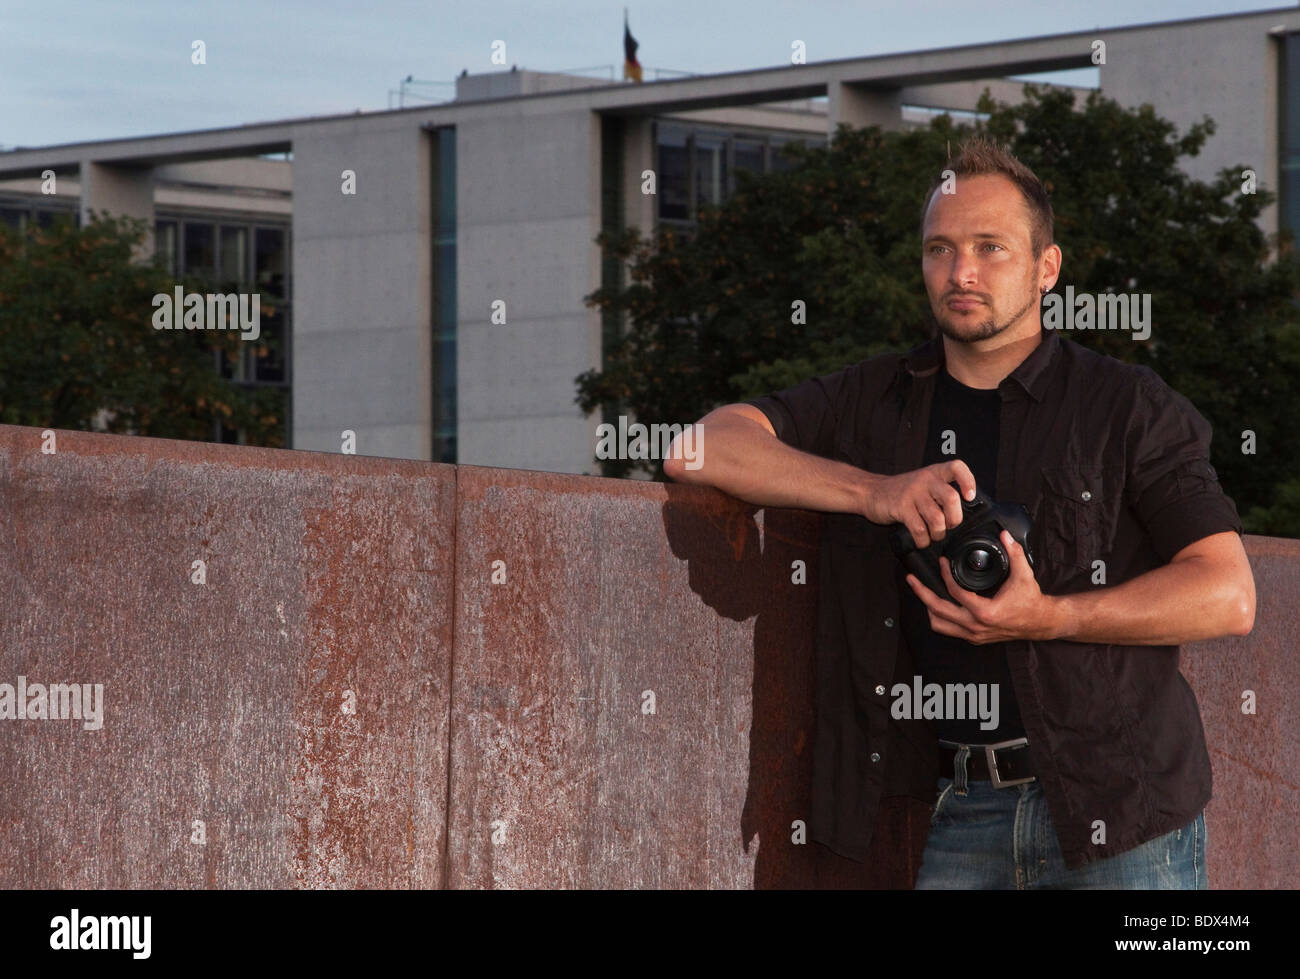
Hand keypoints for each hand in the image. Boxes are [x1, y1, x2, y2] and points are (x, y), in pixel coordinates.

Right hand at [861, 460, 977, 549]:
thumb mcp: (924, 484)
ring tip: (934, 535)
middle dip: (954, 519)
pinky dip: (923, 540)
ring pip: (936, 518)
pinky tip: (921, 540)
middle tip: (950, 525)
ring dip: (938, 533)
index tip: (969, 497)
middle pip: (951, 498)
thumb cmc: (902, 492)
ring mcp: (912, 493)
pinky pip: (919, 528)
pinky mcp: (901, 507)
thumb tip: (963, 512)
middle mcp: (925, 480)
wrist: (871, 492)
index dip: (967, 481)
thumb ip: (941, 492)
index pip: (957, 468)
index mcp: (934, 473)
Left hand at [904, 530, 1062, 642]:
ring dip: (928, 608)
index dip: (945, 574)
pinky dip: (939, 616)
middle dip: (921, 593)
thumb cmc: (1031, 601)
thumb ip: (1014, 553)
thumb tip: (1004, 535)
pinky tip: (937, 603)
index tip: (941, 561)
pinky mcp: (974, 638)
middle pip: (937, 611)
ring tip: (921, 591)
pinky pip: (948, 630)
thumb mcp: (1024, 575)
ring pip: (939, 624)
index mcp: (985, 612)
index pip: (955, 592)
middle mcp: (975, 626)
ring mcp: (973, 635)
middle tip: (911, 579)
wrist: (1040, 623)